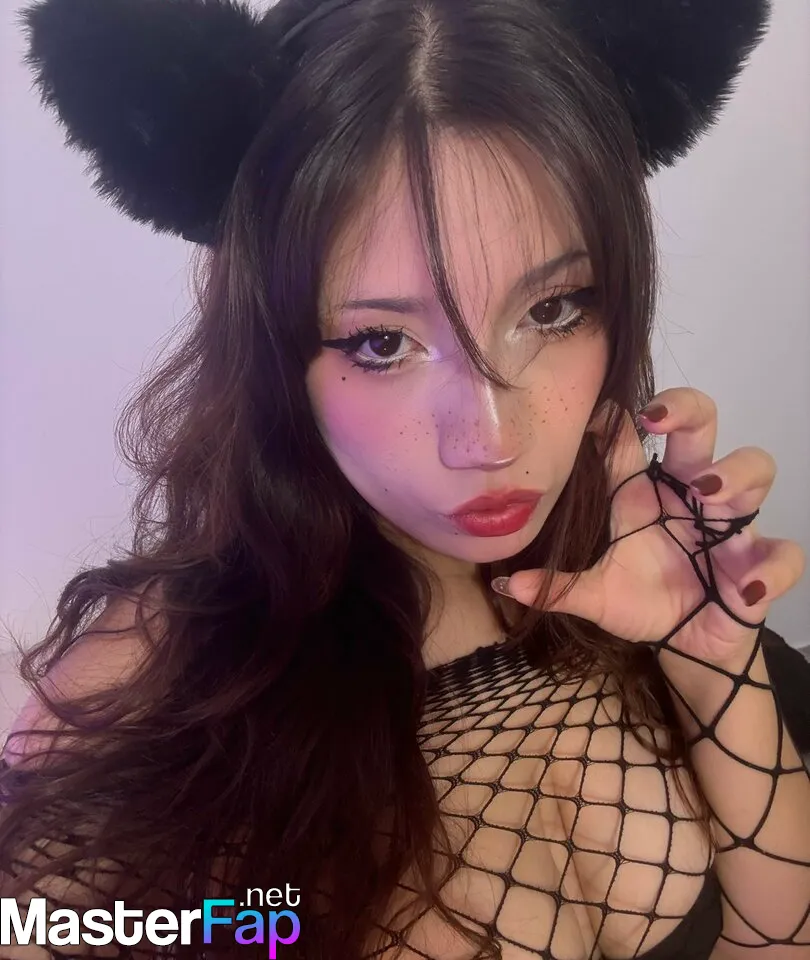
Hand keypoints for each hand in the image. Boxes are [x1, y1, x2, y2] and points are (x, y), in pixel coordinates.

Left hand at [494, 388, 805, 668]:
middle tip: (658, 418)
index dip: (619, 416)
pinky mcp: (757, 564)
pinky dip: (770, 569)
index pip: (631, 439)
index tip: (598, 407)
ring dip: (735, 473)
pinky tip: (744, 588)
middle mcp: (688, 495)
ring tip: (708, 491)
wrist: (686, 644)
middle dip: (686, 410)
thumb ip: (557, 588)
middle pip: (700, 426)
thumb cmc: (643, 602)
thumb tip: (505, 586)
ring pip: (755, 468)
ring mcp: (728, 525)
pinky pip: (782, 554)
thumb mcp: (596, 596)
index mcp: (642, 494)